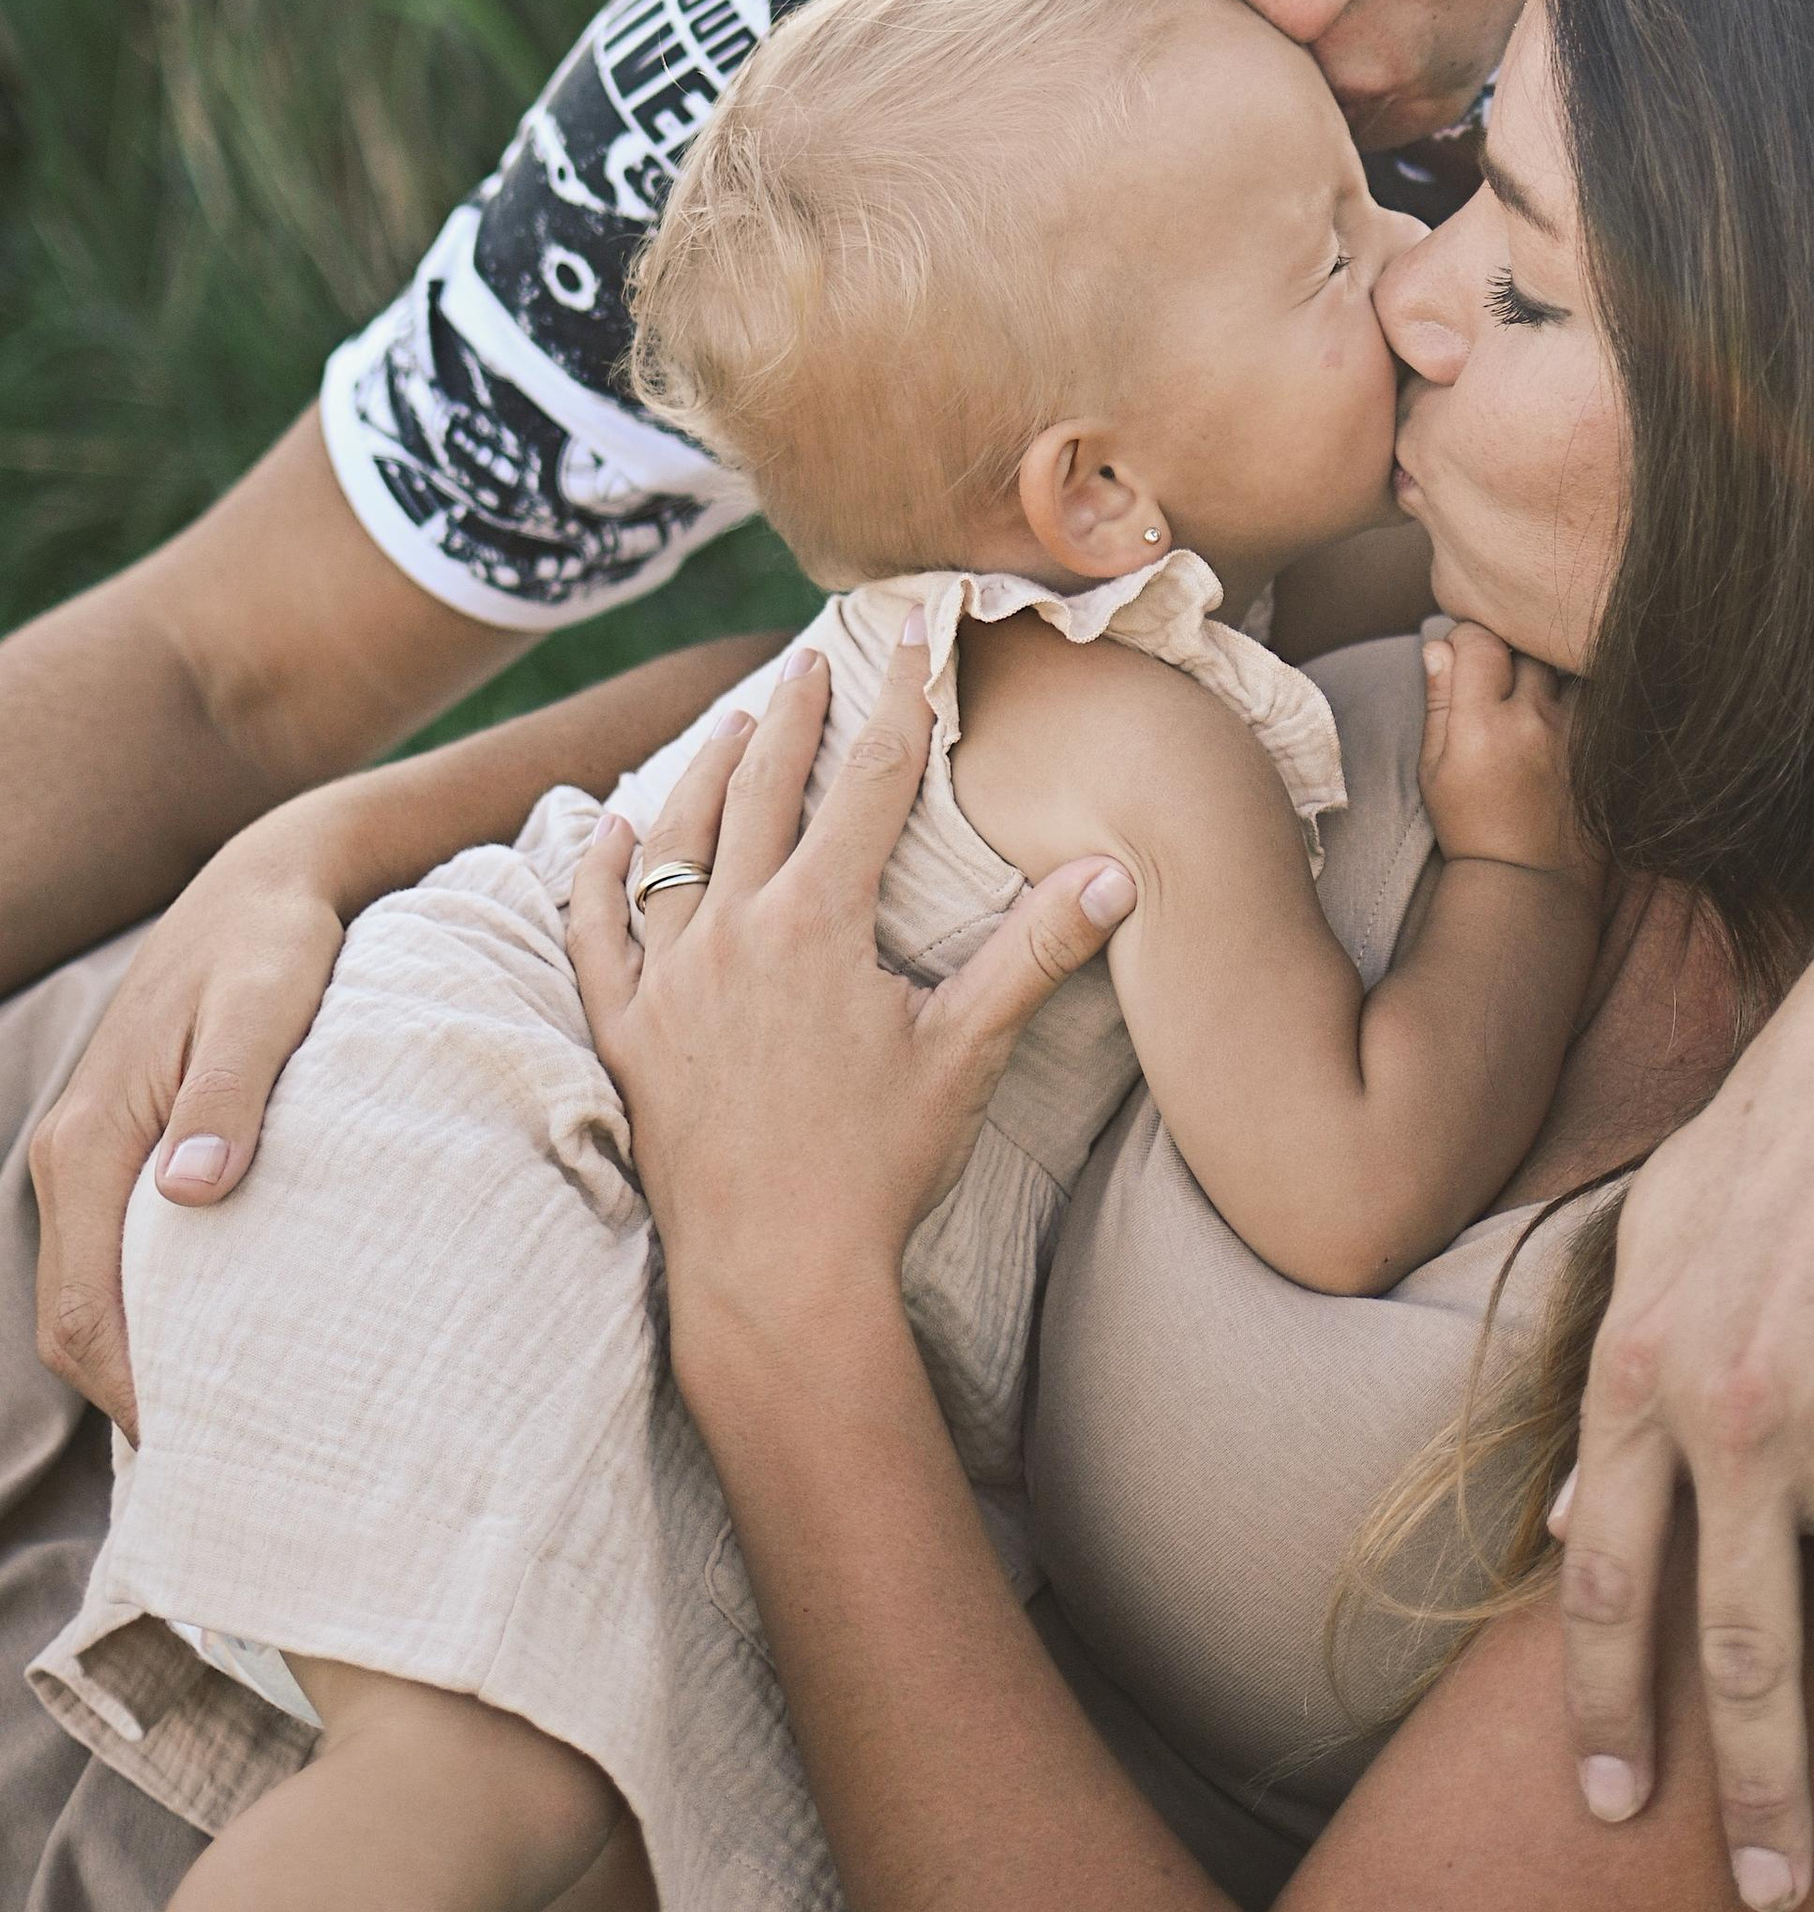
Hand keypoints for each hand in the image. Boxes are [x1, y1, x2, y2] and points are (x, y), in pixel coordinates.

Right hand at [32, 820, 351, 1433]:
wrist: (265, 882)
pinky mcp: (123, 1149)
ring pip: (94, 1294)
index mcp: (92, 1141)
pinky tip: (222, 1335)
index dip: (136, 1392)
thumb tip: (191, 1193)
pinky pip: (118, 1256)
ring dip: (144, 1356)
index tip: (206, 1446)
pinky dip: (151, 1308)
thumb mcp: (265, 1004)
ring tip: (233, 1415)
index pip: (87, 1310)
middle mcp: (71, 1155)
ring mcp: (90, 1155)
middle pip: (76, 1323)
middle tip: (229, 1458)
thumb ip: (229, 1094)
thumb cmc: (275, 944)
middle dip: (137, 1395)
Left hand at [566, 630, 1134, 1372]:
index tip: (911, 637)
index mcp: (819, 922)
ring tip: (730, 724)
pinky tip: (607, 830)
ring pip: (677, 842)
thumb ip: (1038, 950)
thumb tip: (1119, 873)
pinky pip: (596, 933)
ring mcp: (670, 980)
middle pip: (762, 788)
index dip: (899, 700)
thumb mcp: (968, 1049)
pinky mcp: (628, 1033)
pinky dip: (598, 874)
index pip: (871, 780)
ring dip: (703, 771)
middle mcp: (734, 931)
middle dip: (791, 714)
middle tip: (808, 661)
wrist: (777, 1274)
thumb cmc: (881, 1164)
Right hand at [1418, 619, 1581, 883]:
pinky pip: (1594, 696)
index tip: (1466, 659)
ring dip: (1548, 670)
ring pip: (1564, 666)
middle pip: (1525, 645)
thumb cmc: (1472, 825)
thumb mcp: (1434, 769)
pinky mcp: (1601, 748)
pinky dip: (1577, 695)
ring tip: (1534, 696)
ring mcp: (1573, 733)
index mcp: (1480, 723)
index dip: (1468, 639)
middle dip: (1510, 652)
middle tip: (1499, 679)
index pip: (1478, 639)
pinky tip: (1563, 713)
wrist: (1529, 880)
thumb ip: (1438, 701)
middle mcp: (1531, 720)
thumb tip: (1437, 645)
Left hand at [1553, 889, 1813, 1907]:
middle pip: (1736, 1645)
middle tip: (1764, 1894)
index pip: (1603, 1581)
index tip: (1613, 1808)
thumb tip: (1577, 1511)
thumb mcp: (1655, 1233)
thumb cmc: (1785, 1134)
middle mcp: (1738, 1415)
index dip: (1605, 1705)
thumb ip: (1612, 1377)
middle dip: (1746, 1789)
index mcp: (1642, 1370)